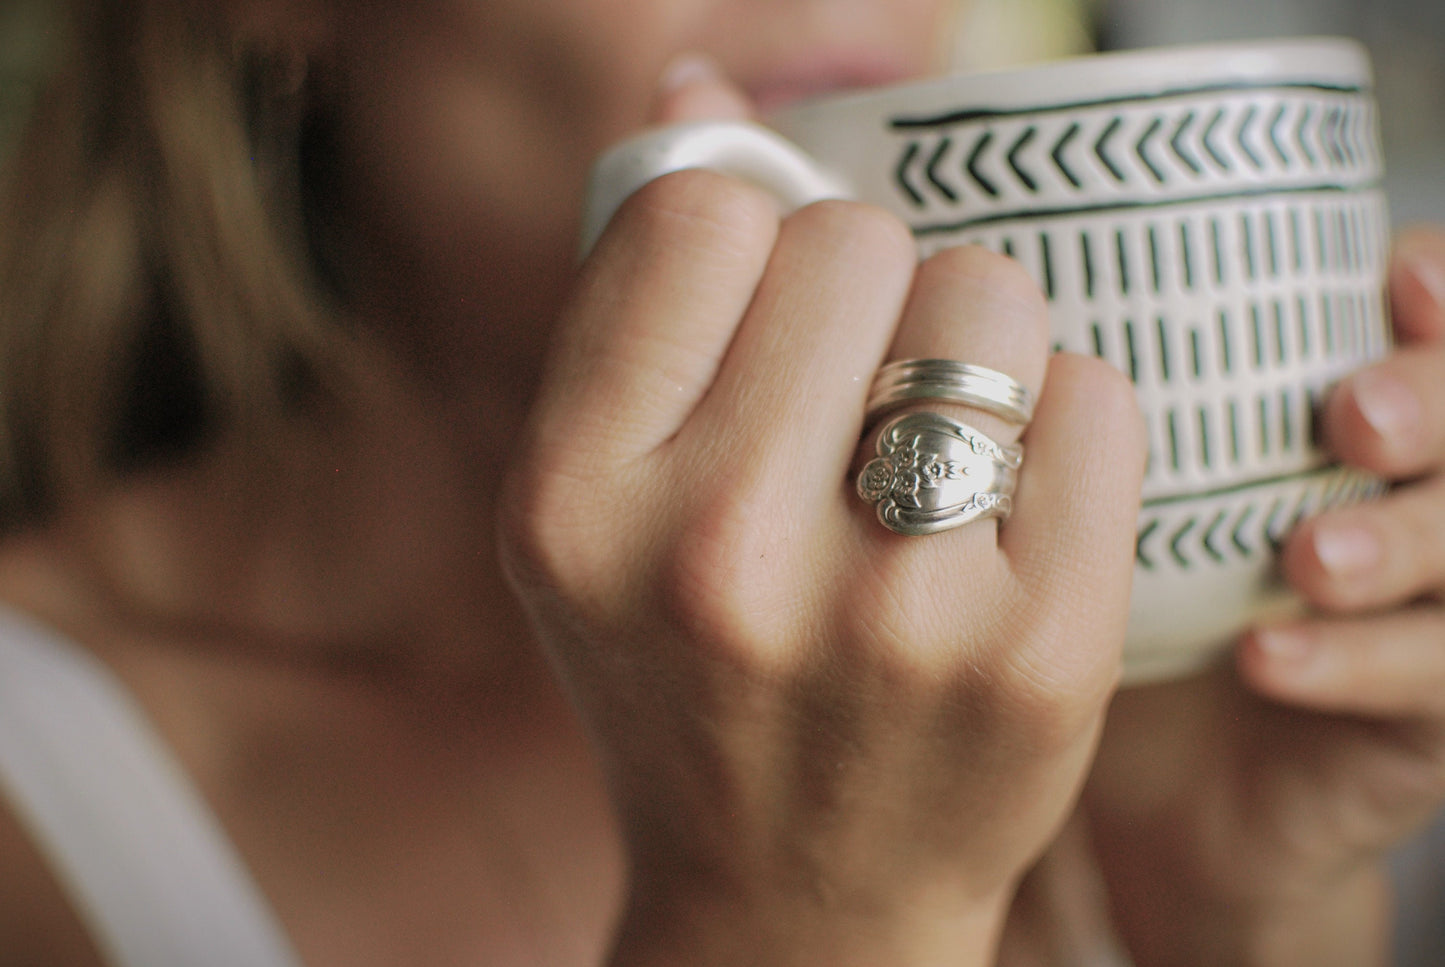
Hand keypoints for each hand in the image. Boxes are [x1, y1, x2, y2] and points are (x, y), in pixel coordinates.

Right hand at [498, 63, 1145, 966]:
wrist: (794, 891)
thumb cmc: (690, 679)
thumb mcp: (596, 510)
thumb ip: (633, 298)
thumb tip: (695, 87)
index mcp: (573, 500)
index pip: (702, 213)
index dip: (746, 236)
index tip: (759, 313)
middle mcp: (712, 556)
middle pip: (854, 238)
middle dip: (863, 288)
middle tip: (851, 391)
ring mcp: (886, 611)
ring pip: (988, 292)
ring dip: (972, 340)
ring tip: (930, 448)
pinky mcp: (1038, 650)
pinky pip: (1096, 394)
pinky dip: (1066, 420)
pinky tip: (1011, 512)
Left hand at [1080, 227, 1444, 966]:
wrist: (1149, 784)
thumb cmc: (1128, 601)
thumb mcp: (1120, 492)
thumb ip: (1125, 408)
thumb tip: (1056, 312)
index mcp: (1356, 418)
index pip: (1433, 325)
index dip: (1439, 289)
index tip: (1392, 279)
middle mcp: (1414, 495)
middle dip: (1431, 402)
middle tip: (1351, 418)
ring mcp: (1433, 604)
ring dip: (1399, 540)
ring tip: (1307, 557)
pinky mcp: (1432, 716)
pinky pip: (1433, 682)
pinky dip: (1351, 660)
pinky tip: (1264, 657)